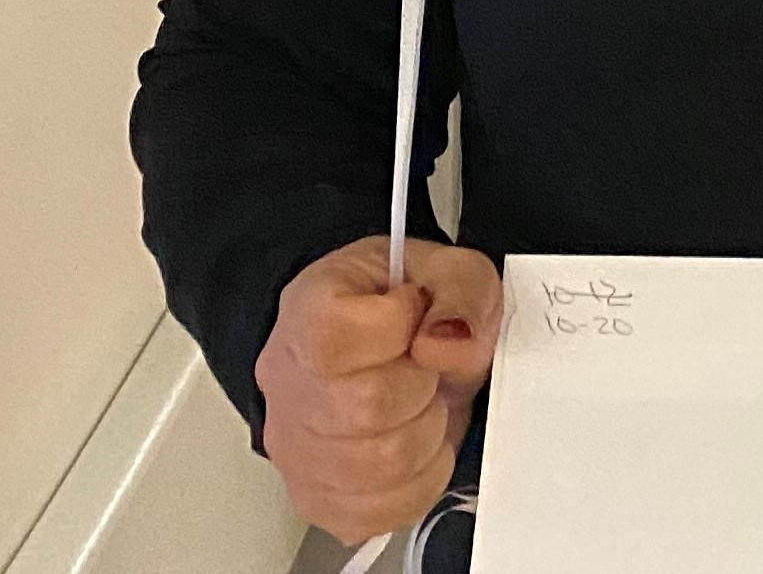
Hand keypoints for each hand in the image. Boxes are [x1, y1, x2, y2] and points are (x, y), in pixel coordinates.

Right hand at [254, 236, 500, 544]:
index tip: (412, 313)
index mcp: (307, 314)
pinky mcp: (318, 501)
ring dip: (426, 434)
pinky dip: (419, 481)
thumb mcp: (444, 266)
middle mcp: (286, 387)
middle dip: (422, 386)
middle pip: (367, 408)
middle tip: (423, 368)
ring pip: (381, 467)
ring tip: (420, 405)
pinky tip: (416, 445)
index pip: (338, 337)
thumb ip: (459, 290)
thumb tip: (446, 341)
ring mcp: (295, 452)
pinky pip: (381, 514)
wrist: (372, 345)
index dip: (400, 326)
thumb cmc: (399, 306)